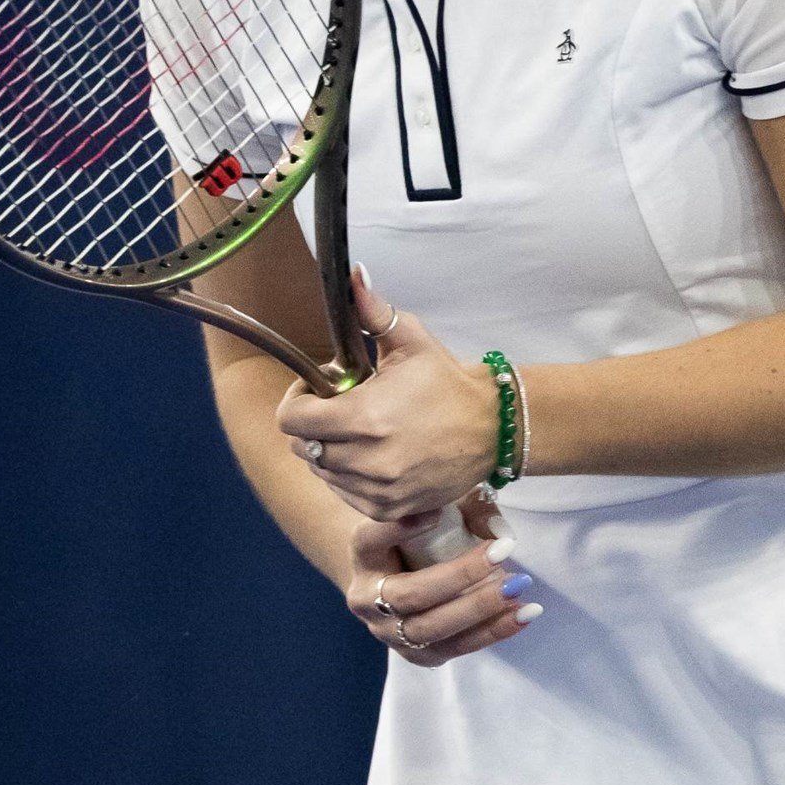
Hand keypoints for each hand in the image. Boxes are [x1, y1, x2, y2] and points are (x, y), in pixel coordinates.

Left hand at [277, 269, 500, 521]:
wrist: (493, 427)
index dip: (296, 401)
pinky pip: (346, 495)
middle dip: (314, 425)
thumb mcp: (411, 340)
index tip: (318, 390)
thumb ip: (372, 311)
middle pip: (303, 448)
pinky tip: (373, 456)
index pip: (291, 421)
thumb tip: (351, 275)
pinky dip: (350, 478)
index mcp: (365, 416)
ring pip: (324, 472)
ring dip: (331, 451)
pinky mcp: (391, 508)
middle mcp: (368, 459)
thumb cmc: (447, 382)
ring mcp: (379, 489)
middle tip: (342, 408)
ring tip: (362, 431)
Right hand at [346, 501, 540, 665]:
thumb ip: (463, 509)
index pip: (370, 540)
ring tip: (519, 588)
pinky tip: (523, 614)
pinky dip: (492, 632)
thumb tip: (497, 531)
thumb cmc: (417, 536)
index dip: (398, 528)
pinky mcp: (417, 654)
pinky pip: (455, 648)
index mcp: (363, 555)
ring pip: (432, 629)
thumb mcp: (432, 511)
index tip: (436, 514)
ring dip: (480, 609)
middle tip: (502, 553)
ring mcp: (390, 633)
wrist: (397, 578)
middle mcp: (366, 599)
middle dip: (459, 575)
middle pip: (409, 595)